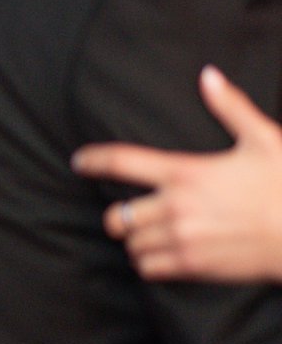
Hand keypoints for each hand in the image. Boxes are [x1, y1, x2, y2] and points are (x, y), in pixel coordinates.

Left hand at [72, 66, 281, 281]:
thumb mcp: (263, 139)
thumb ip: (230, 107)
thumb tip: (208, 75)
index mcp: (185, 173)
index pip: (121, 162)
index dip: (92, 160)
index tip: (80, 162)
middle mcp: (176, 206)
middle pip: (116, 215)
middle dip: (118, 215)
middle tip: (129, 213)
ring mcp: (182, 238)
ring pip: (131, 244)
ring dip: (135, 240)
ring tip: (150, 235)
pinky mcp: (192, 265)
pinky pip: (148, 268)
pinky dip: (148, 263)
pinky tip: (161, 255)